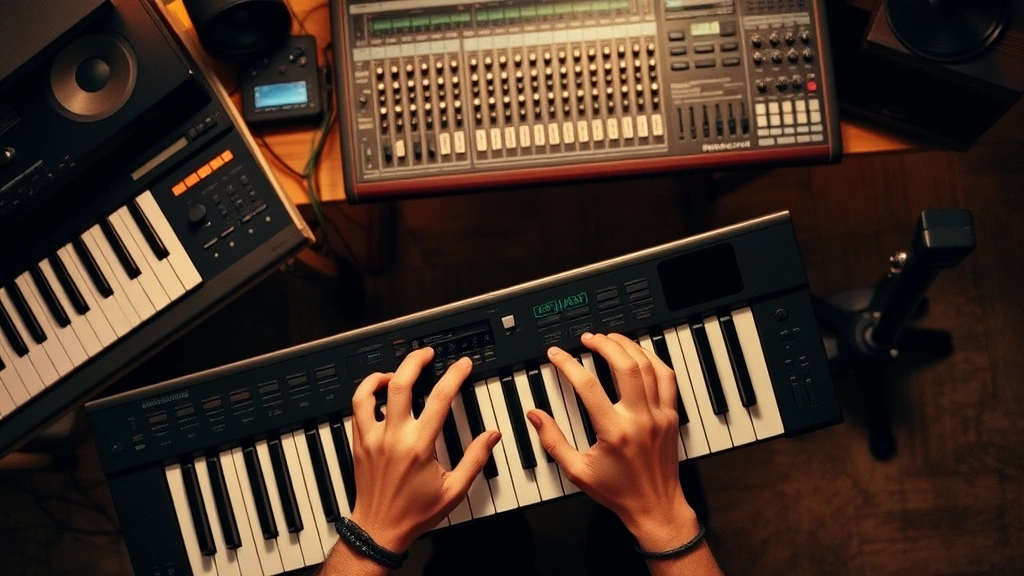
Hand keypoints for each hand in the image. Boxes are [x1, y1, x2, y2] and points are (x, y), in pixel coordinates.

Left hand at [348, 348, 500, 552]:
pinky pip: (357, 408)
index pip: (439, 398)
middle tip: (427, 353)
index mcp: (419, 446)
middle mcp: (393, 437)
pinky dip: (366, 393)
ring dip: (384, 374)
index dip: (454, 375)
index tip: (462, 365)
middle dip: (415, 361)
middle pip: (400, 384)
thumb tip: (491, 436)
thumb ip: (475, 459)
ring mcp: (372, 438)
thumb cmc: (414, 513)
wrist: (379, 529)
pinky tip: (378, 392)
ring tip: (397, 371)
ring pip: (369, 392)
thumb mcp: (454, 490)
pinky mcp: (359, 443)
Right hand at [526, 333, 698, 550]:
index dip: (568, 364)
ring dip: (629, 347)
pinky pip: (667, 378)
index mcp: (614, 432)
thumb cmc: (618, 492)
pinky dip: (653, 360)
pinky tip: (639, 354)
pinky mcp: (671, 416)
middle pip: (625, 366)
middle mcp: (640, 419)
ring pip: (649, 367)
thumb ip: (553, 441)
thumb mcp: (577, 471)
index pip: (588, 386)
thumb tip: (535, 415)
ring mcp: (659, 415)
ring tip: (611, 338)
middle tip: (588, 338)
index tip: (557, 355)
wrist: (656, 507)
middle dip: (604, 344)